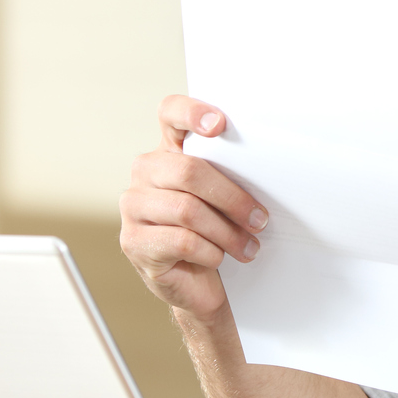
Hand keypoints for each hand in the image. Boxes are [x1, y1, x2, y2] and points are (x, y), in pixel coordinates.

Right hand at [119, 95, 268, 322]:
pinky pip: (182, 241)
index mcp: (169, 151)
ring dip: (227, 232)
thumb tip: (264, 167)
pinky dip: (210, 253)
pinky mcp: (133, 242)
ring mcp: (133, 207)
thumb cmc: (214, 233)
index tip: (219, 125)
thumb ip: (229, 175)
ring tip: (247, 246)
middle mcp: (145, 173)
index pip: (170, 114)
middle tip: (259, 219)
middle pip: (188, 170)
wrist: (197, 284)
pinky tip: (219, 258)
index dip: (192, 112)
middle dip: (232, 197)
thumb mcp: (223, 199)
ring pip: (187, 210)